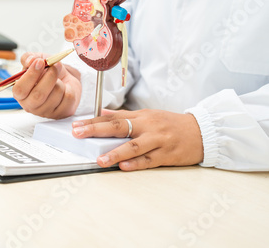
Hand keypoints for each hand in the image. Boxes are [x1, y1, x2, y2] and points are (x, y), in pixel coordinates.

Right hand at [12, 52, 81, 118]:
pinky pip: (68, 98)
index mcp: (20, 94)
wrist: (65, 81)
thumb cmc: (47, 72)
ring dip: (60, 81)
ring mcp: (45, 112)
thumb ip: (29, 57)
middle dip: (49, 77)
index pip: (20, 89)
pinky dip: (70, 88)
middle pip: (38, 95)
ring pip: (56, 93)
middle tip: (55, 65)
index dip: (30, 75)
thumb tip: (31, 60)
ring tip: (59, 80)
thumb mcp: (37, 60)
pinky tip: (65, 89)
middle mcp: (30, 105)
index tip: (40, 62)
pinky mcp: (60, 113)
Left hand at [72, 109, 203, 170]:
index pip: (112, 117)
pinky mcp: (167, 155)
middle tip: (79, 134)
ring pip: (134, 146)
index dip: (92, 121)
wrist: (202, 131)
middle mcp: (147, 126)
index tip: (76, 125)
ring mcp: (158, 140)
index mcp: (141, 116)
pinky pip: (150, 160)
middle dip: (96, 130)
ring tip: (100, 159)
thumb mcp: (148, 115)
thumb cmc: (171, 124)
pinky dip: (136, 163)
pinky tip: (124, 167)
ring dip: (115, 152)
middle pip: (119, 127)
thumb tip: (102, 113)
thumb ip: (125, 116)